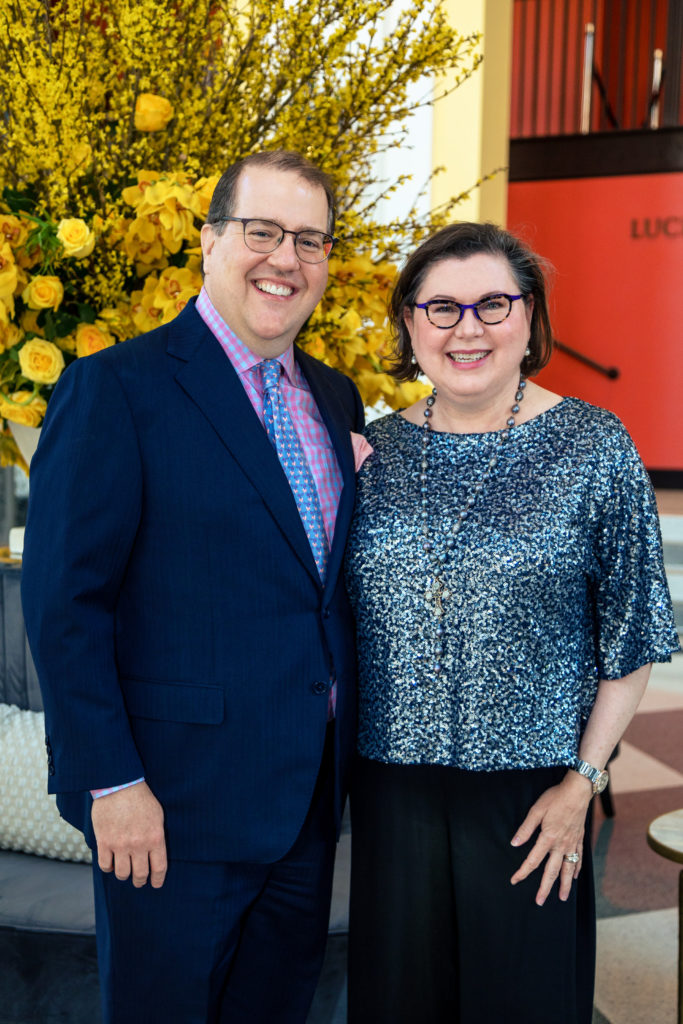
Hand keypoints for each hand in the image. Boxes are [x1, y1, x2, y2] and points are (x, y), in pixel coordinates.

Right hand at [91, 781, 166, 887]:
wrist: (119, 785)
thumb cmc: (141, 798)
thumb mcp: (158, 815)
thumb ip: (157, 836)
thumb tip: (156, 852)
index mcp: (155, 838)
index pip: (159, 868)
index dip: (157, 879)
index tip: (155, 884)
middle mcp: (138, 845)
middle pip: (140, 874)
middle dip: (140, 880)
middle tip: (139, 881)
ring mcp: (120, 845)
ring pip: (122, 873)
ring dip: (124, 875)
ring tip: (124, 872)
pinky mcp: (104, 842)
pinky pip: (105, 865)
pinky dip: (108, 868)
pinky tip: (111, 864)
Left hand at [509, 772, 592, 905]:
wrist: (578, 791)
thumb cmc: (556, 798)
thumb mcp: (536, 810)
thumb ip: (526, 828)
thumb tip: (514, 843)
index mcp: (548, 838)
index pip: (533, 860)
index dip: (523, 872)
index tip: (515, 880)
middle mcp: (561, 845)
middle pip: (552, 871)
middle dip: (545, 888)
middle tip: (539, 902)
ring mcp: (572, 844)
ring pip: (568, 869)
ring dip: (564, 885)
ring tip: (562, 898)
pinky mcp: (580, 839)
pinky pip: (579, 859)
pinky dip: (576, 870)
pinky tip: (574, 877)